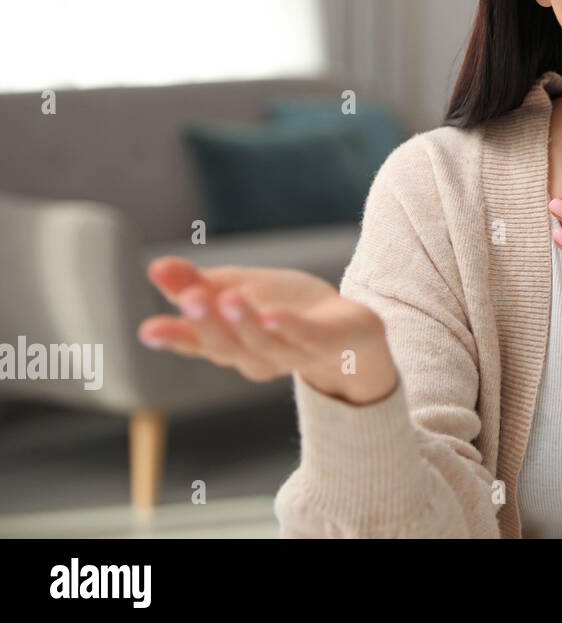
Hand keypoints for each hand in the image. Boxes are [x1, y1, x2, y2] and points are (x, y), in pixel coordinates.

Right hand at [138, 257, 398, 405]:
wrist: (351, 332)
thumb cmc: (286, 312)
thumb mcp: (238, 290)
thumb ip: (197, 284)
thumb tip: (156, 266)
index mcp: (232, 344)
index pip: (197, 342)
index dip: (174, 336)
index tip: (148, 329)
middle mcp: (257, 356)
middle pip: (226, 346)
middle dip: (207, 323)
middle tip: (189, 298)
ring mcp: (293, 353)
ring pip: (264, 343)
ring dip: (244, 322)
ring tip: (228, 297)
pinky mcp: (327, 343)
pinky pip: (306, 338)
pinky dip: (289, 328)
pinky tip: (274, 315)